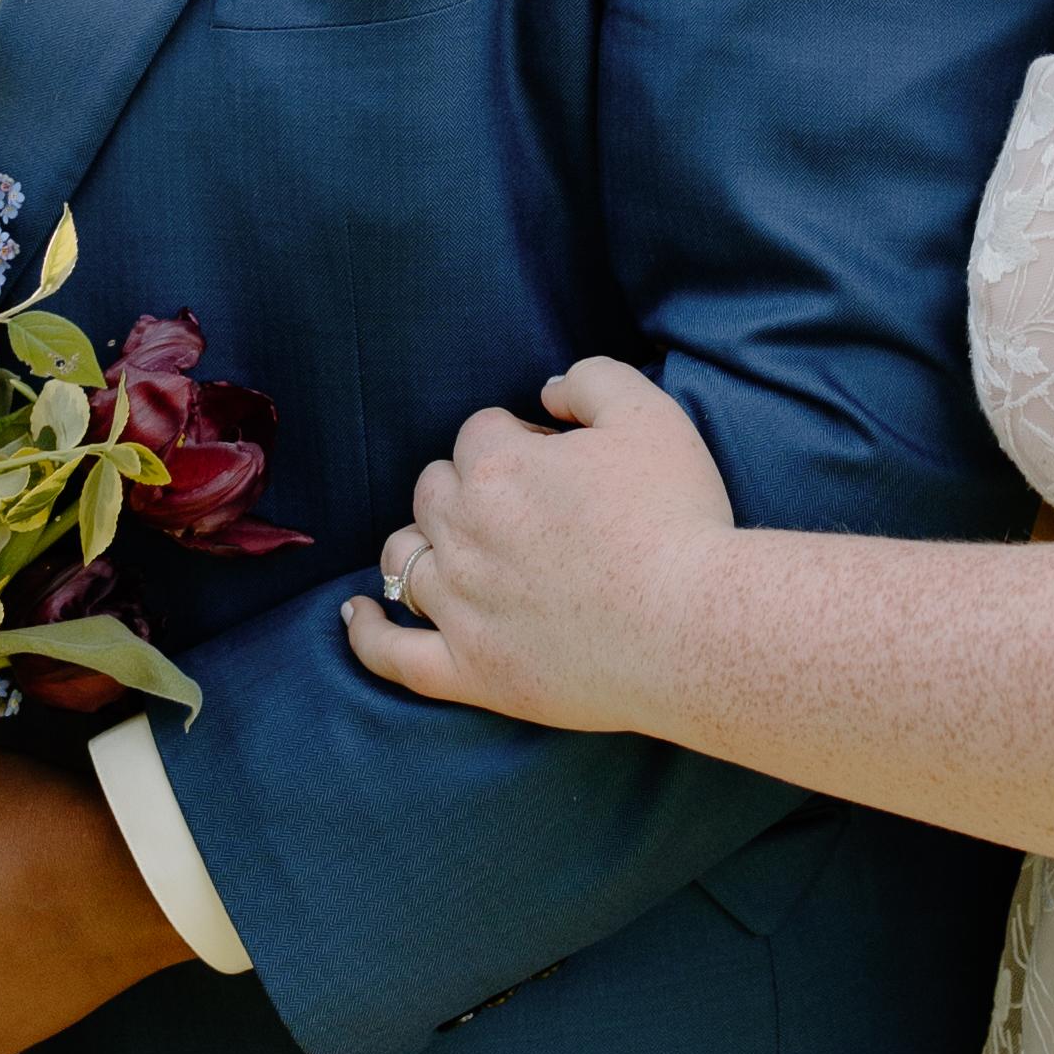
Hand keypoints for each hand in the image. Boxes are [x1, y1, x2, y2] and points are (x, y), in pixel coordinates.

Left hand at [337, 361, 733, 732]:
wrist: (696, 628)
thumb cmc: (678, 519)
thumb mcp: (651, 415)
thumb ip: (591, 380)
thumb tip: (546, 391)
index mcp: (499, 468)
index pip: (480, 433)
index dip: (520, 442)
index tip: (559, 465)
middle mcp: (464, 533)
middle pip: (434, 491)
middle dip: (470, 488)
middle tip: (531, 511)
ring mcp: (460, 607)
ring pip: (404, 558)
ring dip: (424, 544)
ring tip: (456, 549)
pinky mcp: (469, 672)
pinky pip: (391, 653)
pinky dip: (366, 631)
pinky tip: (357, 613)